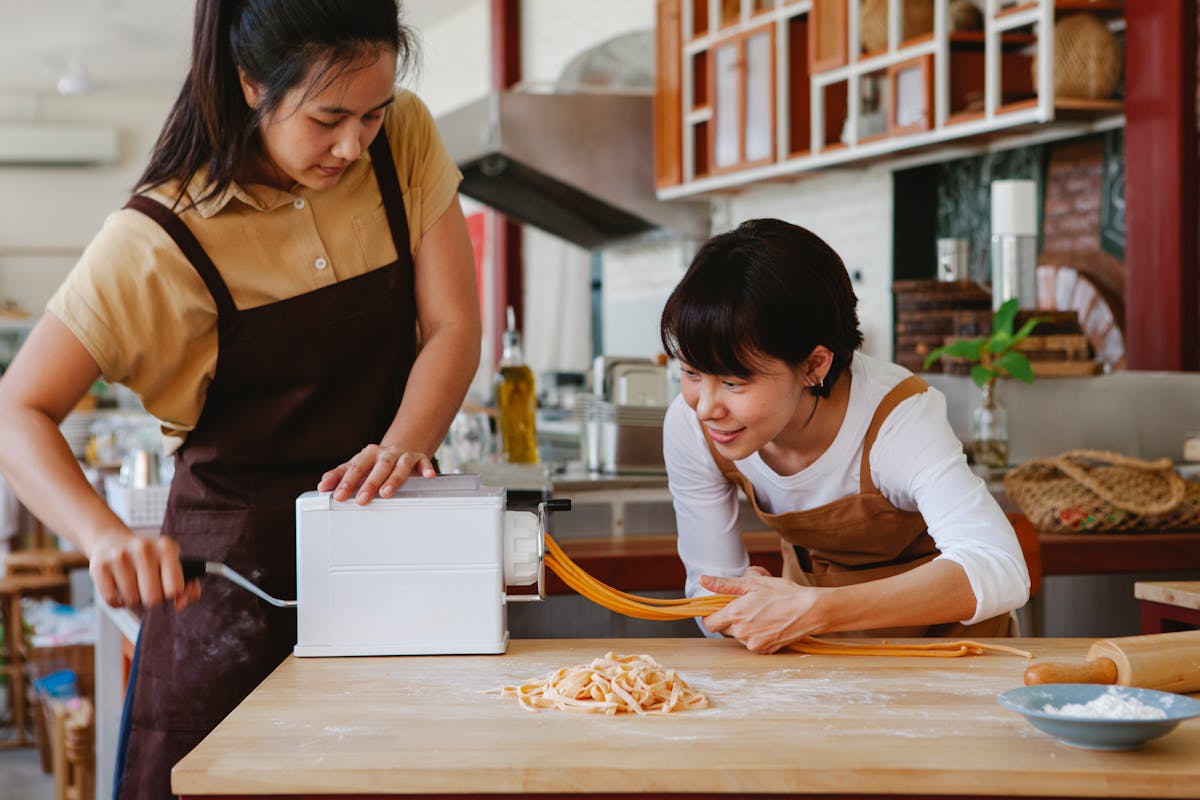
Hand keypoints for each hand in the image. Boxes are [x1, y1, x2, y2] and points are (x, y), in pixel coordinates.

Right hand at [88, 530, 199, 611]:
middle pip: (153, 598)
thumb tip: (181, 604)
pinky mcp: (100, 567)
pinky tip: (119, 588)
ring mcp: (120, 557)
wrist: (112, 541)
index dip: (171, 596)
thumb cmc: (148, 558)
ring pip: (132, 601)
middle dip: (152, 600)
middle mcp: (143, 549)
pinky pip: (112, 600)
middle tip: (148, 589)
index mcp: (166, 548)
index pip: (175, 588)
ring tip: (133, 586)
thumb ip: (187, 586)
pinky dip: (117, 601)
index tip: (167, 591)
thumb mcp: (171, 563)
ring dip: (134, 600)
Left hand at [317, 444, 435, 503]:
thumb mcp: (357, 466)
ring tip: (386, 493)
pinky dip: (426, 469)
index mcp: (368, 454)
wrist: (401, 448)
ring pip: (400, 466)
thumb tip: (322, 486)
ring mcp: (403, 456)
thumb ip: (339, 475)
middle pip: (378, 467)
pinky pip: (424, 463)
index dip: (346, 482)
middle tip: (361, 499)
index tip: (338, 496)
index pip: (355, 468)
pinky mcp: (420, 459)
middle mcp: (386, 453)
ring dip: (393, 479)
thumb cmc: (375, 462)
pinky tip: (428, 476)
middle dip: (369, 483)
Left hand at [698, 572, 819, 653]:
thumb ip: (724, 584)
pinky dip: (756, 634)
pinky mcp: (765, 650)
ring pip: (739, 636)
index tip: (720, 608)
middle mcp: (742, 632)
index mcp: (735, 614)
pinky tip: (769, 623)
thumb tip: (703, 580)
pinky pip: (752, 643)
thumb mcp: (753, 583)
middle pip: (725, 628)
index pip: (708, 623)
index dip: (711, 615)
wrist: (810, 611)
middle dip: (732, 618)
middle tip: (748, 605)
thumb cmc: (783, 594)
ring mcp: (753, 644)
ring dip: (745, 627)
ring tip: (763, 613)